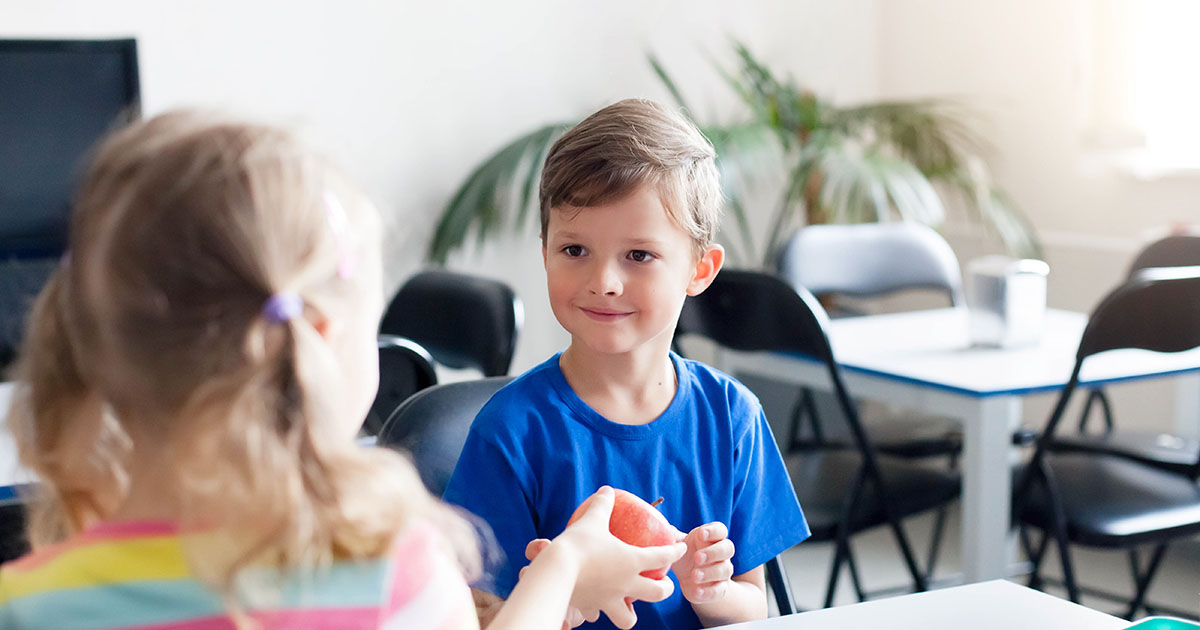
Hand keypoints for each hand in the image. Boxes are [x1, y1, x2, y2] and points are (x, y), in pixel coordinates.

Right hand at [532, 487, 685, 628]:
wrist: (555, 572)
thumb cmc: (578, 544)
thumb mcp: (592, 519)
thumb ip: (602, 504)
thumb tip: (607, 490)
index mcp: (633, 562)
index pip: (663, 557)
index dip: (675, 551)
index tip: (681, 548)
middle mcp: (626, 584)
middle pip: (658, 593)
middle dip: (666, 589)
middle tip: (664, 582)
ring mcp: (609, 600)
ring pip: (629, 617)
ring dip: (632, 612)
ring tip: (630, 603)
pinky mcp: (590, 607)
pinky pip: (597, 615)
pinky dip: (597, 611)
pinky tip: (594, 606)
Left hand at [672, 521, 735, 603]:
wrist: (690, 580)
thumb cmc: (686, 556)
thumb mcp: (678, 545)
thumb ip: (672, 536)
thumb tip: (663, 526)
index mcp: (711, 538)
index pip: (720, 530)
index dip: (713, 531)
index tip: (701, 534)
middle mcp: (721, 554)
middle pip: (728, 548)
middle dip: (713, 552)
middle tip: (697, 557)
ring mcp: (722, 572)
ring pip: (725, 570)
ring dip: (710, 572)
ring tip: (694, 575)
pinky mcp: (719, 589)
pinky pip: (719, 590)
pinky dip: (708, 591)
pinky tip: (697, 591)